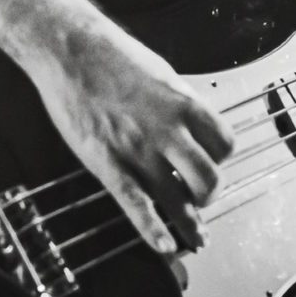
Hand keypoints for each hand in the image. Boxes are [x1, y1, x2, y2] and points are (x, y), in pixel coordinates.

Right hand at [27, 24, 235, 257]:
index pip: (225, 144)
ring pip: (179, 198)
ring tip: (197, 237)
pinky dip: (154, 231)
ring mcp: (139, 150)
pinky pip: (137, 205)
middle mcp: (168, 130)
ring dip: (191, 222)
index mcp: (185, 105)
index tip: (214, 162)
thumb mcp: (161, 75)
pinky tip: (166, 246)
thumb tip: (190, 124)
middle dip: (209, 194)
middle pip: (208, 178)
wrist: (70, 49)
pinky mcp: (109, 164)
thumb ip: (179, 104)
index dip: (222, 158)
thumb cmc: (112, 56)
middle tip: (201, 198)